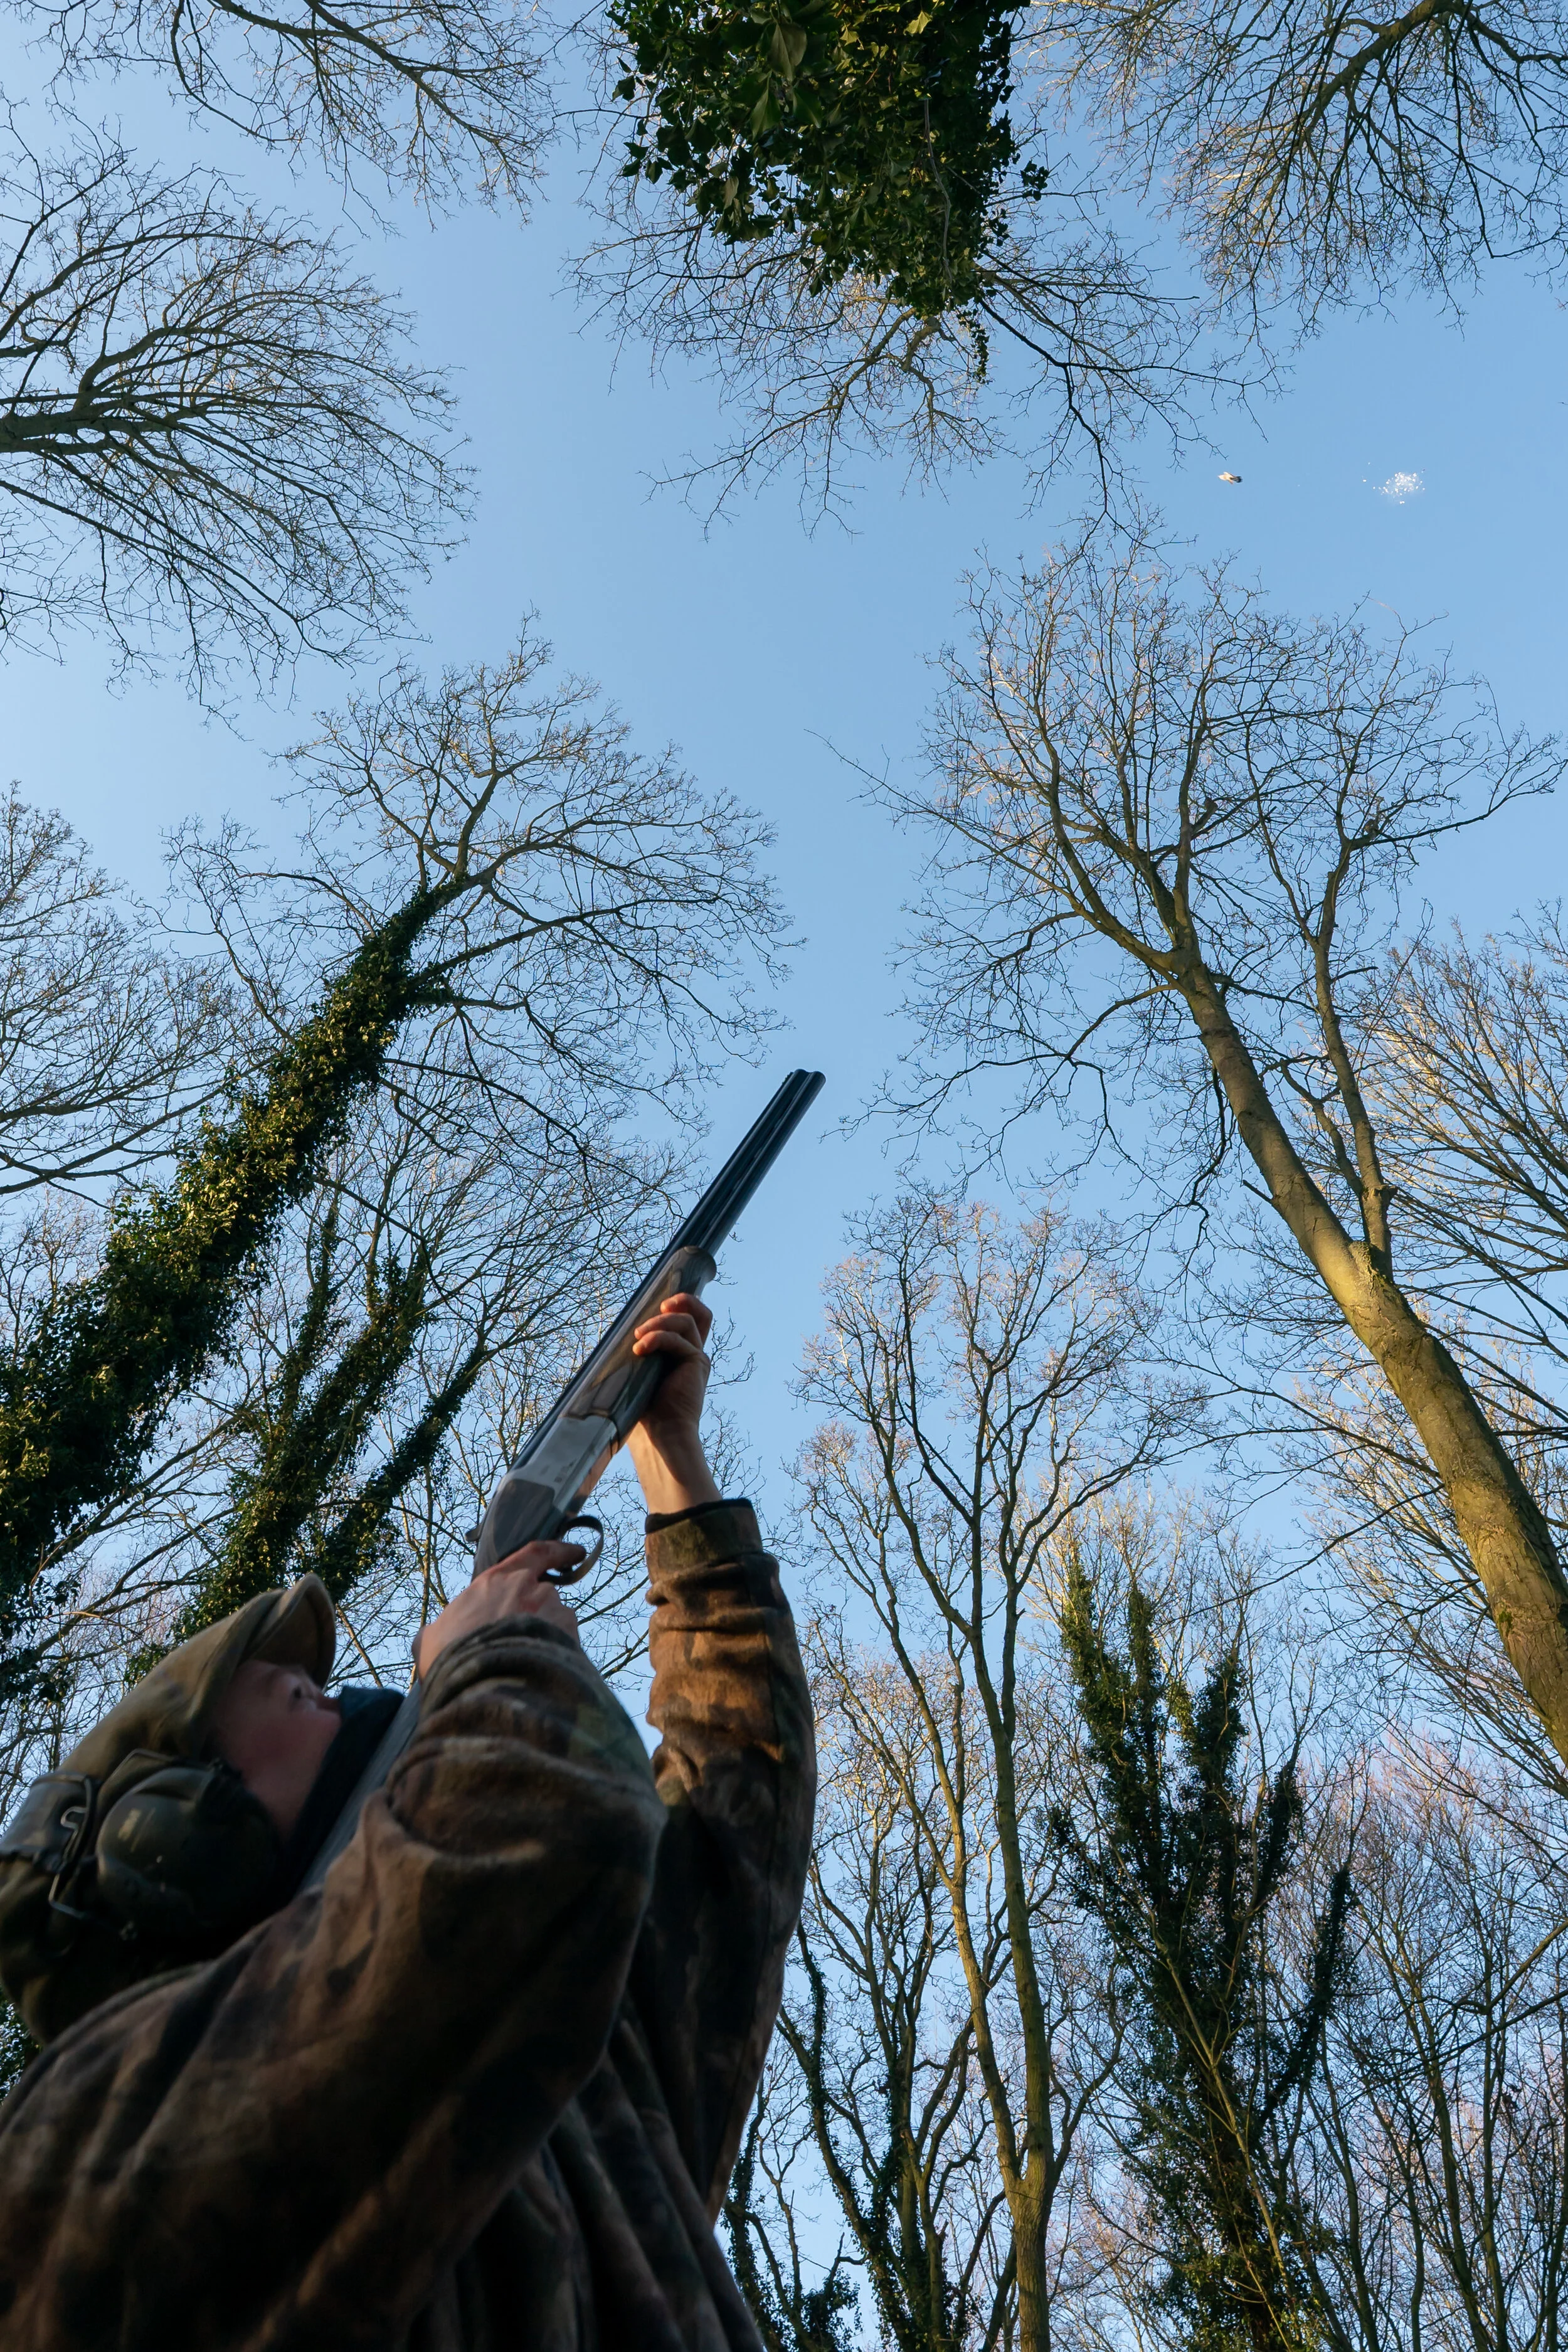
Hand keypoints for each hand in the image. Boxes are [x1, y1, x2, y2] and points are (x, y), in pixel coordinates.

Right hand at [413, 1540, 583, 1677]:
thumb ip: (440, 1628)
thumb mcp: (430, 1639)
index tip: (575, 1553)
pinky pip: (568, 1641)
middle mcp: (528, 1588)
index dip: (558, 1551)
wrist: (480, 1689)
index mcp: (494, 1581)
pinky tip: (543, 1674)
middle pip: (544, 1593)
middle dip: (540, 1613)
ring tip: (530, 1666)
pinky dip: (559, 1654)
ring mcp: (551, 1610)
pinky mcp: (568, 1635)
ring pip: (557, 1618)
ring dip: (548, 1636)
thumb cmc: (449, 1661)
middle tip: (528, 1640)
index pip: (535, 1553)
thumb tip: (434, 1634)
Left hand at [624, 1292, 721, 1516]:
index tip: (658, 1305)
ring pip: (685, 1321)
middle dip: (681, 1301)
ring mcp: (697, 1357)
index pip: (690, 1321)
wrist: (660, 1436)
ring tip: (638, 1338)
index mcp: (680, 1357)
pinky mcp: (697, 1363)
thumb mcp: (636, 1375)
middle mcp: (693, 1354)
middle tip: (659, 1307)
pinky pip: (678, 1339)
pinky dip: (657, 1338)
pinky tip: (640, 1350)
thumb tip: (609, 1337)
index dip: (681, 1305)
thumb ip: (636, 1354)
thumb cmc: (644, 1412)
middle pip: (701, 1314)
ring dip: (658, 1323)